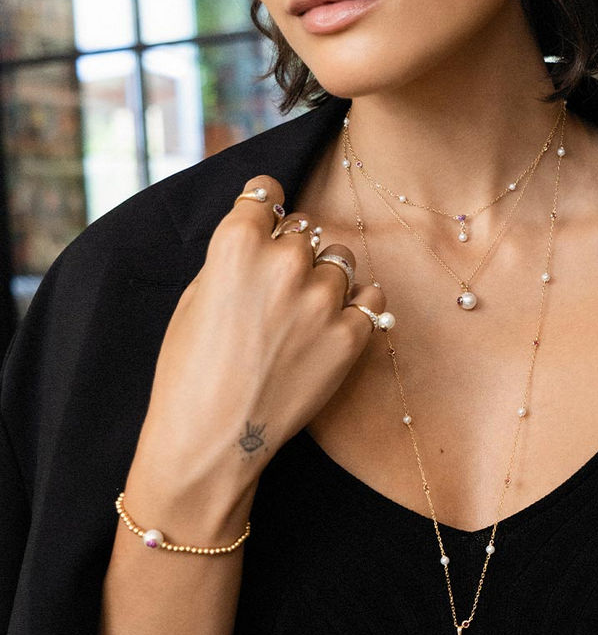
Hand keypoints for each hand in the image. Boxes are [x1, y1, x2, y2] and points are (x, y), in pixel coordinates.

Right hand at [128, 175, 385, 510]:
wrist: (212, 439)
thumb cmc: (191, 370)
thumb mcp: (196, 296)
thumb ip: (236, 256)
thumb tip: (265, 230)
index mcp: (238, 244)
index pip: (266, 195)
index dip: (266, 208)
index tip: (269, 218)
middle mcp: (286, 262)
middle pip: (305, 230)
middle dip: (293, 252)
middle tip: (277, 290)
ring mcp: (324, 299)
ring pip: (341, 261)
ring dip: (326, 279)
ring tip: (302, 315)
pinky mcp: (351, 335)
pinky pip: (370, 299)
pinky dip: (354, 309)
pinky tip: (330, 329)